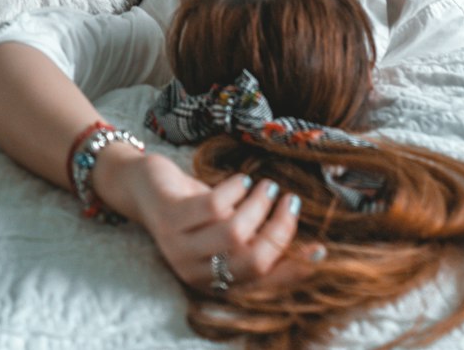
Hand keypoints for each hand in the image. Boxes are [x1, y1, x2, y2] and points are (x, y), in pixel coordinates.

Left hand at [119, 151, 321, 295]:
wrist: (144, 187)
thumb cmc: (193, 208)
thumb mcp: (227, 227)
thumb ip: (256, 238)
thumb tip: (309, 243)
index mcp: (213, 281)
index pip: (260, 284)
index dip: (292, 269)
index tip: (319, 249)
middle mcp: (195, 272)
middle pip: (252, 259)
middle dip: (279, 228)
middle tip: (289, 199)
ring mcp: (180, 246)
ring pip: (235, 231)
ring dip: (259, 204)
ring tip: (265, 185)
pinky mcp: (170, 217)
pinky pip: (215, 205)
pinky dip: (236, 188)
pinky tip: (241, 179)